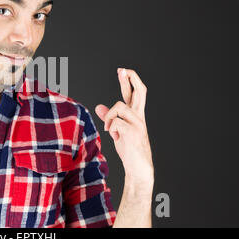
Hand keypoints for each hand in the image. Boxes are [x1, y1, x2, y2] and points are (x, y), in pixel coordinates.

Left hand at [95, 68, 153, 182]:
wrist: (139, 168)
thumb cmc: (129, 149)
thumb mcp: (117, 131)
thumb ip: (110, 118)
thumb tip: (99, 106)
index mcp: (136, 115)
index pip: (135, 93)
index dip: (130, 80)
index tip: (123, 70)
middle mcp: (139, 117)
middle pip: (139, 91)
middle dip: (130, 79)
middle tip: (122, 70)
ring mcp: (138, 123)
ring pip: (119, 107)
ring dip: (109, 116)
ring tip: (110, 130)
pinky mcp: (134, 132)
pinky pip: (116, 122)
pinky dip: (111, 127)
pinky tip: (114, 136)